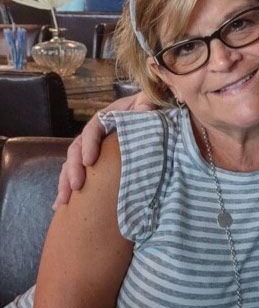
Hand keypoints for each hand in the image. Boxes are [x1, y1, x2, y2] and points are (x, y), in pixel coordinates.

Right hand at [52, 91, 155, 209]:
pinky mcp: (94, 163)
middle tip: (77, 186)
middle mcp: (93, 134)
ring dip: (65, 182)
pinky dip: (68, 189)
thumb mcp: (147, 101)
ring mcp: (91, 149)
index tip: (89, 161)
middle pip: (76, 149)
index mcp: (104, 119)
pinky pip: (77, 174)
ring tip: (63, 203)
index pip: (92, 130)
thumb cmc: (145, 106)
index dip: (89, 145)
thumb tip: (145, 110)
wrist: (146, 113)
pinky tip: (62, 206)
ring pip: (72, 164)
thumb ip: (146, 104)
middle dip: (73, 168)